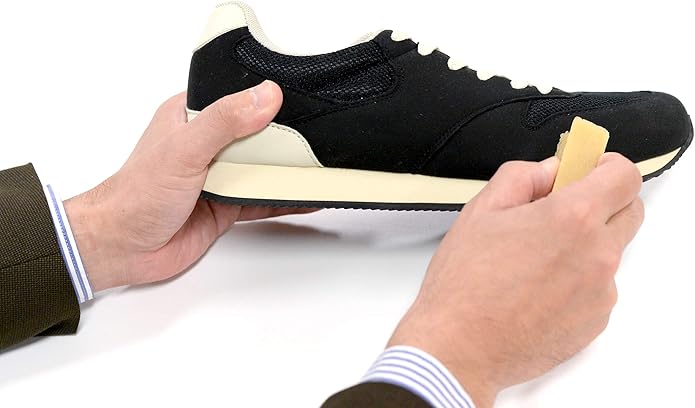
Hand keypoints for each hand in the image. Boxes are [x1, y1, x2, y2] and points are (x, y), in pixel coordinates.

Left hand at [65, 81, 308, 291]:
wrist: (123, 247)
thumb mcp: (184, 148)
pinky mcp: (226, 206)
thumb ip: (225, 121)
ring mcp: (217, 176)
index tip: (301, 94)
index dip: (265, 96)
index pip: (235, 97)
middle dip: (285, 135)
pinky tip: (308, 197)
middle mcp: (206, 144)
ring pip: (262, 167)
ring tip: (323, 164)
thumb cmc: (138, 194)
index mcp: (190, 117)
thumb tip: (266, 96)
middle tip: (322, 132)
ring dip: (287, 168)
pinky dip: (285, 199)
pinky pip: (263, 199)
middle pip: (255, 134)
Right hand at [388, 154, 643, 406]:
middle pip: (629, 212)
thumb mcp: (480, 211)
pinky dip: (577, 282)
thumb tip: (550, 171)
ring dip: (585, 246)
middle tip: (558, 212)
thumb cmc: (464, 285)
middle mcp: (597, 254)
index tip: (588, 170)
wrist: (459, 348)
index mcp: (572, 218)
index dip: (606, 166)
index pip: (624, 176)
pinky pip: (598, 287)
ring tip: (533, 262)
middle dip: (601, 203)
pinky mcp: (596, 321)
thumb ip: (522, 176)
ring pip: (610, 252)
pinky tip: (536, 290)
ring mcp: (601, 291)